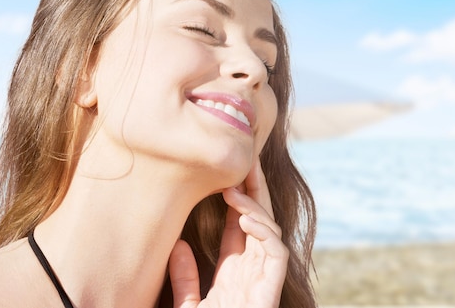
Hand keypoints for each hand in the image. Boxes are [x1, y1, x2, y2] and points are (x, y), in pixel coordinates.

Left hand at [169, 160, 288, 306]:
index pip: (240, 223)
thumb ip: (184, 278)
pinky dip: (265, 233)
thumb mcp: (189, 304)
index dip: (238, 197)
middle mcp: (253, 269)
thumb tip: (177, 245)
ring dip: (253, 207)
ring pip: (270, 230)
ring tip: (231, 190)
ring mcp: (264, 278)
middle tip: (246, 160)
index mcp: (234, 270)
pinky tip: (244, 220)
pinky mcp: (272, 288)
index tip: (227, 172)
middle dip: (255, 189)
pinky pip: (277, 253)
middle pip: (259, 219)